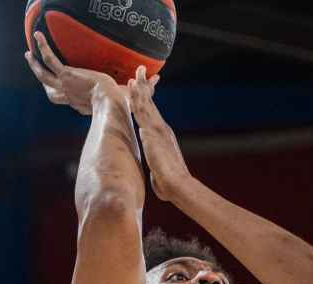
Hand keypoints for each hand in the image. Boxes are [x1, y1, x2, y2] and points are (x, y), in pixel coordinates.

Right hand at [24, 32, 120, 114]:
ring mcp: (64, 85)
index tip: (61, 89)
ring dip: (34, 64)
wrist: (109, 99)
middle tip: (38, 70)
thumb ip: (104, 100)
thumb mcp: (108, 102)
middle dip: (43, 82)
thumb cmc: (114, 101)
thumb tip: (113, 97)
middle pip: (50, 91)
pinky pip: (50, 60)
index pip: (63, 100)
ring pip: (43, 75)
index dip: (60, 94)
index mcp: (78, 104)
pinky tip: (38, 36)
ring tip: (28, 54)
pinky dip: (43, 47)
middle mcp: (68, 97)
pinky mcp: (65, 75)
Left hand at [127, 66, 190, 200]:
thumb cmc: (171, 183)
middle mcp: (161, 128)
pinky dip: (138, 99)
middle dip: (143, 86)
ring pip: (146, 104)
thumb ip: (157, 161)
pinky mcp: (152, 133)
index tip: (140, 87)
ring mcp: (157, 129)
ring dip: (140, 88)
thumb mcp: (161, 169)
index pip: (152, 113)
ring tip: (135, 73)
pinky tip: (132, 89)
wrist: (179, 184)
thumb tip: (155, 163)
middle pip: (149, 103)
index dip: (146, 99)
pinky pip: (142, 112)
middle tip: (140, 70)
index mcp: (162, 135)